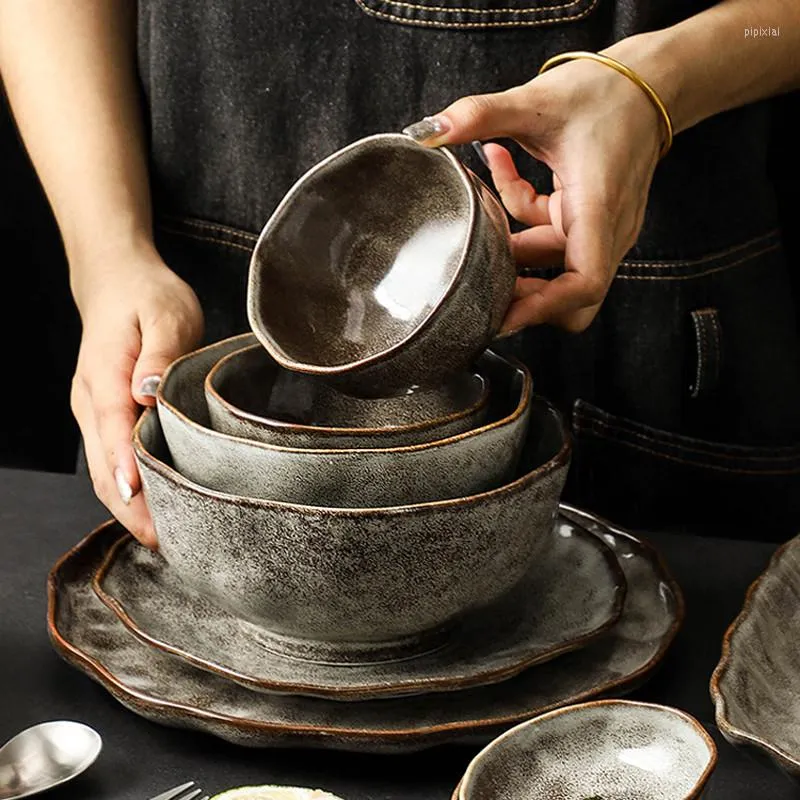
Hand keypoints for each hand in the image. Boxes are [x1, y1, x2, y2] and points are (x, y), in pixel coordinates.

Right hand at [70, 246, 202, 547]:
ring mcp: (93, 412)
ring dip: (130, 506)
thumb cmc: (147, 296)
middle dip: (133, 509)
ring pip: (104, 471)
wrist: (116, 280)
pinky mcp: (104, 416)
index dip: (129, 474)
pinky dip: (129, 489)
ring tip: (167, 538)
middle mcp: (91, 403)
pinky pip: (111, 461)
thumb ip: (159, 354)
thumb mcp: (166, 314)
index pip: (114, 433)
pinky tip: (154, 507)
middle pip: (104, 467)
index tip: (148, 512)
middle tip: (170, 543)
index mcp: (104, 378)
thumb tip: (147, 392)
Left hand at [404, 49, 666, 332]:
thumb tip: (428, 130)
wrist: (651, 81)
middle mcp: (605, 229)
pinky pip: (551, 237)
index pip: (584, 283)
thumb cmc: (607, 92)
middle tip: (485, 286)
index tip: (504, 317)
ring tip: (482, 216)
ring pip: (554, 267)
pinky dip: (522, 218)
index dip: (544, 308)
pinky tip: (503, 174)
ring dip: (515, 249)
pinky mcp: (588, 220)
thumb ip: (481, 115)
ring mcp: (599, 228)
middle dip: (528, 297)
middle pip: (572, 297)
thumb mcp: (537, 100)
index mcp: (597, 208)